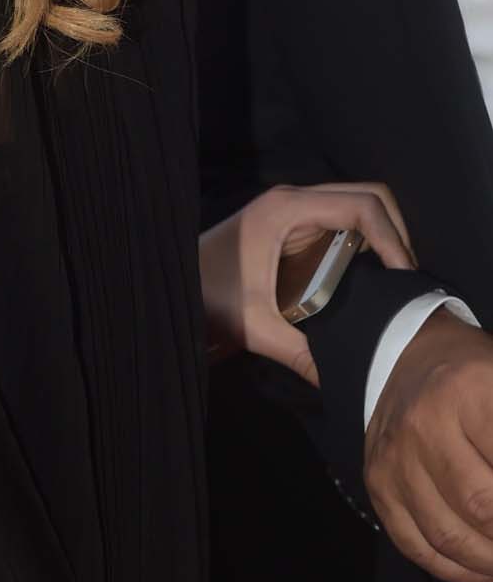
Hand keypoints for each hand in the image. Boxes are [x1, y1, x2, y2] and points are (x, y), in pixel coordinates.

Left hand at [198, 182, 412, 383]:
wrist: (172, 284)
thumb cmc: (205, 294)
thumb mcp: (254, 325)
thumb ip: (299, 354)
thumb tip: (341, 385)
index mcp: (287, 208)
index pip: (361, 204)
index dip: (393, 236)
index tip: (405, 276)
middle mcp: (295, 201)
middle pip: (368, 196)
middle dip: (396, 233)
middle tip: (407, 281)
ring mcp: (296, 211)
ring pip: (358, 208)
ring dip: (383, 239)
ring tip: (397, 285)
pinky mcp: (296, 228)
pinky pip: (343, 225)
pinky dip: (366, 246)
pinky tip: (371, 283)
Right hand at [365, 310, 492, 581]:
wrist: (411, 356)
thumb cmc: (478, 377)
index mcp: (469, 391)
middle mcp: (423, 423)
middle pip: (481, 508)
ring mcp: (394, 457)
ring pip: (448, 535)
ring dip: (490, 562)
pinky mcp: (377, 483)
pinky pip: (415, 545)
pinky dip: (454, 570)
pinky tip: (481, 567)